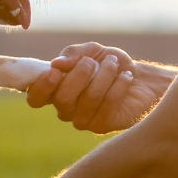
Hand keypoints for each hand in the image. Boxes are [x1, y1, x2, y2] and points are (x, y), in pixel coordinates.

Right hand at [25, 43, 174, 132]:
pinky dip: (118, 86)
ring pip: (87, 99)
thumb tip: (56, 63)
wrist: (142, 79)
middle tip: (94, 62)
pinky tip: (126, 77)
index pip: (35, 98)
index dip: (41, 86)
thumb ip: (73, 53)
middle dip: (80, 75)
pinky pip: (106, 105)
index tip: (55, 71)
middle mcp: (65, 109)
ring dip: (103, 76)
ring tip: (114, 64)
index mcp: (56, 90)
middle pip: (62, 98)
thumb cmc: (111, 65)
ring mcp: (82, 120)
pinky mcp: (102, 126)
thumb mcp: (92, 51)